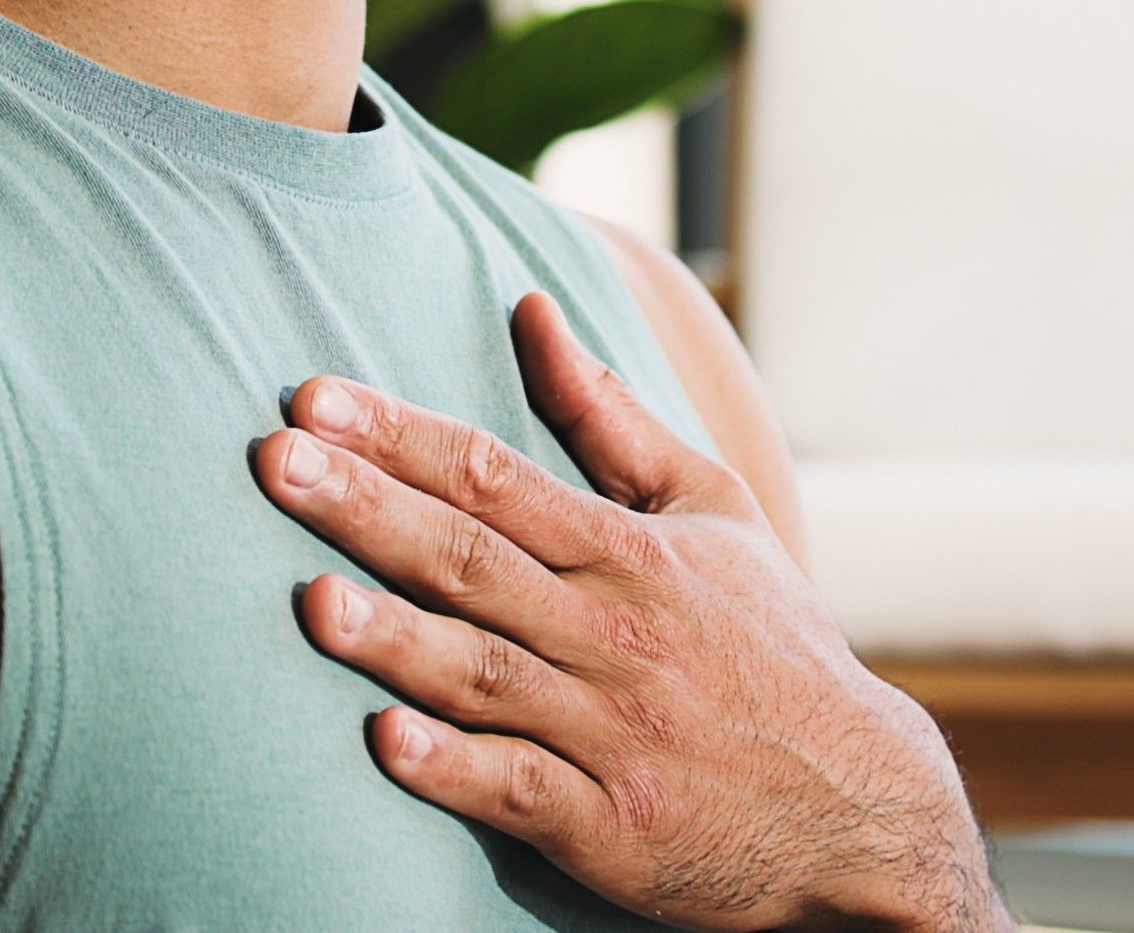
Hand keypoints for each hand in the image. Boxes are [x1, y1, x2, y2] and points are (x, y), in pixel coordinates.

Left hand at [251, 293, 1004, 931]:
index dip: (398, 433)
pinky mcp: (610, 826)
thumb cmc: (768, 643)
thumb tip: (532, 307)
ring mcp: (611, 732)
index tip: (310, 395)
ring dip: (394, 638)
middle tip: (271, 461)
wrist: (862, 810)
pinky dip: (455, 768)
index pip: (495, 476)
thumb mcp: (710, 509)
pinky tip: (387, 743)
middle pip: (471, 559)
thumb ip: (609, 414)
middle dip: (366, 507)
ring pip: (484, 674)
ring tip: (309, 601)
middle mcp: (613, 634)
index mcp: (629, 552)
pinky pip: (521, 791)